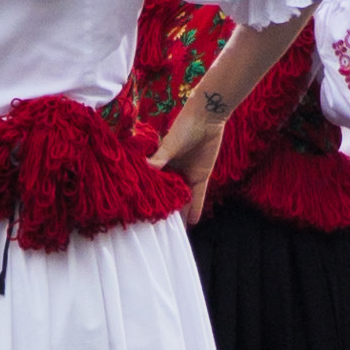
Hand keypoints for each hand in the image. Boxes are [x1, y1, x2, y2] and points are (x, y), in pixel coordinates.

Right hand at [151, 97, 228, 218]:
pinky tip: (193, 222)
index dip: (148, 198)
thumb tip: (146, 169)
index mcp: (160, 163)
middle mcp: (172, 171)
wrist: (207, 117)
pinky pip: (198, 196)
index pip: (153, 185)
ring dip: (179, 212)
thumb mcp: (170, 144)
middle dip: (164, 209)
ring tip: (174, 232)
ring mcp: (187, 175)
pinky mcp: (201, 176)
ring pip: (182, 198)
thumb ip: (160, 158)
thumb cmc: (184, 126)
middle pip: (167, 194)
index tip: (141, 214)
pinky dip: (196, 207)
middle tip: (157, 230)